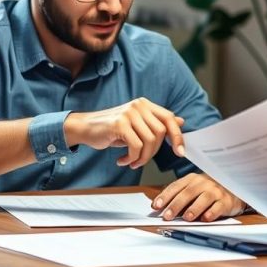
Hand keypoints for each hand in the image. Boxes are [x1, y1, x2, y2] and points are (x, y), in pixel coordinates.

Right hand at [65, 98, 184, 168]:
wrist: (85, 128)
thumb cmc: (111, 129)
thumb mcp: (137, 125)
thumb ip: (157, 123)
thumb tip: (181, 122)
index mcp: (145, 104)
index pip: (169, 118)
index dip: (177, 136)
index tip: (180, 152)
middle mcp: (139, 105)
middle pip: (160, 132)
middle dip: (154, 152)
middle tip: (142, 160)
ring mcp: (129, 113)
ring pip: (149, 141)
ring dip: (142, 158)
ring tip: (132, 162)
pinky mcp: (119, 124)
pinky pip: (135, 146)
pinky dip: (131, 158)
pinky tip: (122, 160)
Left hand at [152, 173, 245, 221]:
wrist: (234, 187)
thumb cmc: (209, 190)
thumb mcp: (194, 188)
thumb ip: (179, 196)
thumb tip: (161, 208)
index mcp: (192, 179)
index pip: (176, 186)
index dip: (165, 196)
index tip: (156, 206)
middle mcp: (204, 183)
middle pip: (188, 193)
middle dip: (176, 205)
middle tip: (167, 215)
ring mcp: (216, 191)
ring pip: (203, 199)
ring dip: (194, 208)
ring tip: (186, 218)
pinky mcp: (226, 201)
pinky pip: (218, 207)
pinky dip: (212, 212)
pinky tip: (206, 218)